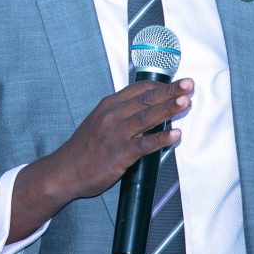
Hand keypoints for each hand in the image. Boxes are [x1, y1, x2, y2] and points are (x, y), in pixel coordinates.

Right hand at [52, 77, 193, 198]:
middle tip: (189, 84)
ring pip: (147, 117)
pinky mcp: (119, 154)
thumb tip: (147, 108)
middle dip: (170, 91)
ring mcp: (116, 134)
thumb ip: (121, 113)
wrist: (65, 171)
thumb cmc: (85, 148)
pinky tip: (175, 135)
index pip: (139, 89)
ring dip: (168, 108)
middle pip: (146, 99)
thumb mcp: (100, 121)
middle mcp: (113, 115)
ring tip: (185, 102)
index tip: (177, 83)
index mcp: (109, 105)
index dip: (161, 85)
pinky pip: (144, 145)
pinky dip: (161, 139)